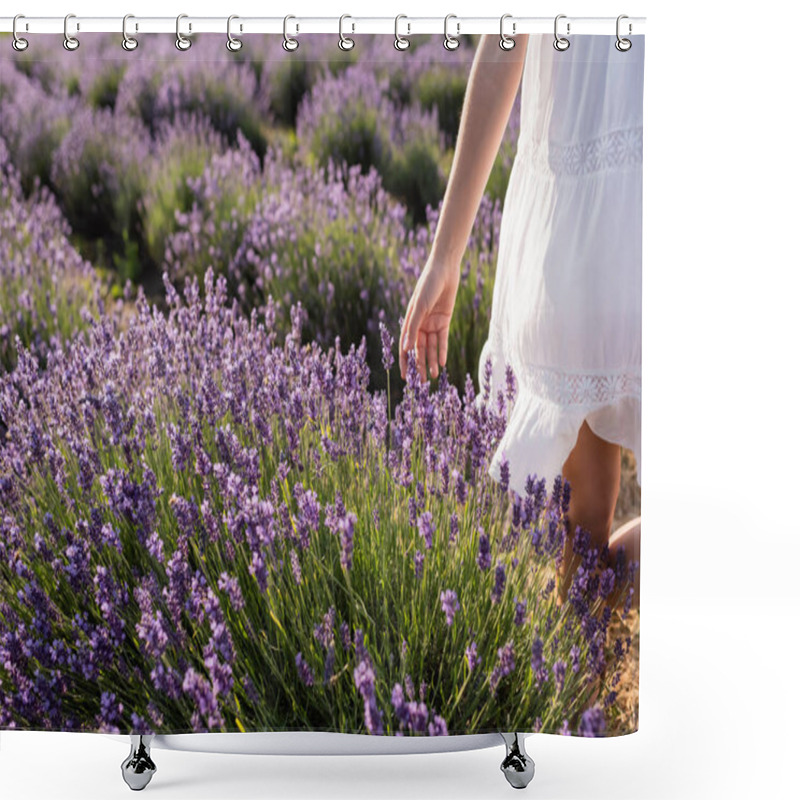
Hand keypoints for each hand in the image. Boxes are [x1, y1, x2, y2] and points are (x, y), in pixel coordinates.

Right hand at [399, 256, 459, 381]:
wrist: (444, 270)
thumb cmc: (427, 285)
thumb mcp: (419, 307)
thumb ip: (413, 327)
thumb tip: (407, 349)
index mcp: (409, 321)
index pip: (405, 346)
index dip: (404, 362)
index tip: (404, 377)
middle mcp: (420, 324)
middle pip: (419, 350)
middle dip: (420, 366)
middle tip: (422, 383)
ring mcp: (432, 323)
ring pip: (431, 347)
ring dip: (431, 361)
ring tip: (433, 377)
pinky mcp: (445, 321)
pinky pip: (443, 339)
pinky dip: (442, 350)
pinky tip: (442, 363)